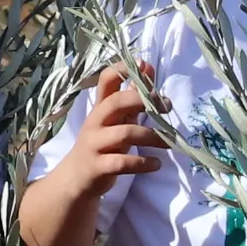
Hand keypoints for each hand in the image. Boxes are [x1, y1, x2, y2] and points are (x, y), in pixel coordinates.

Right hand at [17, 62, 162, 245]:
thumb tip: (147, 66)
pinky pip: (123, 163)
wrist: (77, 179)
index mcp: (101, 108)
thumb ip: (131, 95)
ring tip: (169, 143)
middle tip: (166, 106)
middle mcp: (95, 122)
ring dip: (152, 137)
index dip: (123, 69)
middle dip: (144, 101)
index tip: (144, 66)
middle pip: (116, 103)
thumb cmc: (102, 143)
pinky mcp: (98, 167)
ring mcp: (94, 145)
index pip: (106, 80)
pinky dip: (143, 163)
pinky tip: (156, 164)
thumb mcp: (115, 119)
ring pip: (124, 134)